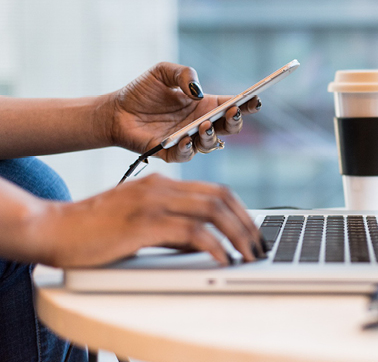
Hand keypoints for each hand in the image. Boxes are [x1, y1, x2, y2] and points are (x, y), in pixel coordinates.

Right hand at [35, 174, 264, 267]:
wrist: (52, 229)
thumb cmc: (93, 230)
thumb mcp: (140, 222)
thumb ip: (171, 227)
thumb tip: (204, 244)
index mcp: (162, 183)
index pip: (216, 190)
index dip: (241, 210)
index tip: (253, 232)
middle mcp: (161, 187)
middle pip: (221, 197)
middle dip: (247, 223)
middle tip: (258, 246)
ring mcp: (152, 202)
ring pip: (212, 211)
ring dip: (238, 234)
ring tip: (249, 255)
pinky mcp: (143, 223)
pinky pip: (192, 232)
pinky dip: (214, 246)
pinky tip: (223, 259)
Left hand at [106, 62, 260, 161]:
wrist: (115, 111)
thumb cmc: (141, 91)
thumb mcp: (163, 72)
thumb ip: (184, 74)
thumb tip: (198, 91)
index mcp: (205, 105)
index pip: (232, 106)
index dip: (247, 104)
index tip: (255, 99)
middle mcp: (201, 124)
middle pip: (229, 128)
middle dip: (235, 121)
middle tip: (233, 111)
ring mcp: (188, 140)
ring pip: (211, 144)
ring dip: (211, 136)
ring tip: (204, 125)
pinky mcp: (171, 153)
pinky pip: (186, 155)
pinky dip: (188, 148)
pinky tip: (185, 138)